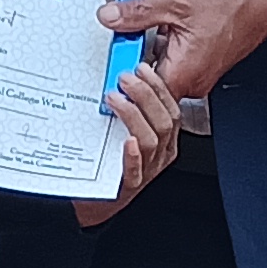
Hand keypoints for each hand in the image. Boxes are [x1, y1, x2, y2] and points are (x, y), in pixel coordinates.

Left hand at [75, 62, 181, 226]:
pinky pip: (136, 170)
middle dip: (144, 95)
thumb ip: (129, 109)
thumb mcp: (124, 131)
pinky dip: (133, 154)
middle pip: (164, 121)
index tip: (142, 68)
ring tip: (114, 99)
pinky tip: (127, 140)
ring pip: (152, 140)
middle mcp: (160, 154)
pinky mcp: (129, 185)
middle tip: (124, 80)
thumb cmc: (110, 162)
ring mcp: (147, 170)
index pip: (171, 108)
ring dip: (133, 115)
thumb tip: (120, 77)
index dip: (158, 87)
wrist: (95, 199)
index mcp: (165, 139)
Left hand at [103, 0, 266, 103]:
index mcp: (183, 74)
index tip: (109, 53)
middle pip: (145, 82)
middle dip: (130, 57)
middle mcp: (192, 84)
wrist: (264, 0)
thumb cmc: (231, 3)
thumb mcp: (175, 1)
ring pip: (159, 72)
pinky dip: (163, 48)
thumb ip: (138, 12)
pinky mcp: (201, 69)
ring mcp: (197, 78)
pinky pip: (173, 65)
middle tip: (123, 33)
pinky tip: (164, 28)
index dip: (119, 71)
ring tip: (148, 25)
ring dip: (147, 51)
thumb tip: (110, 17)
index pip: (138, 89)